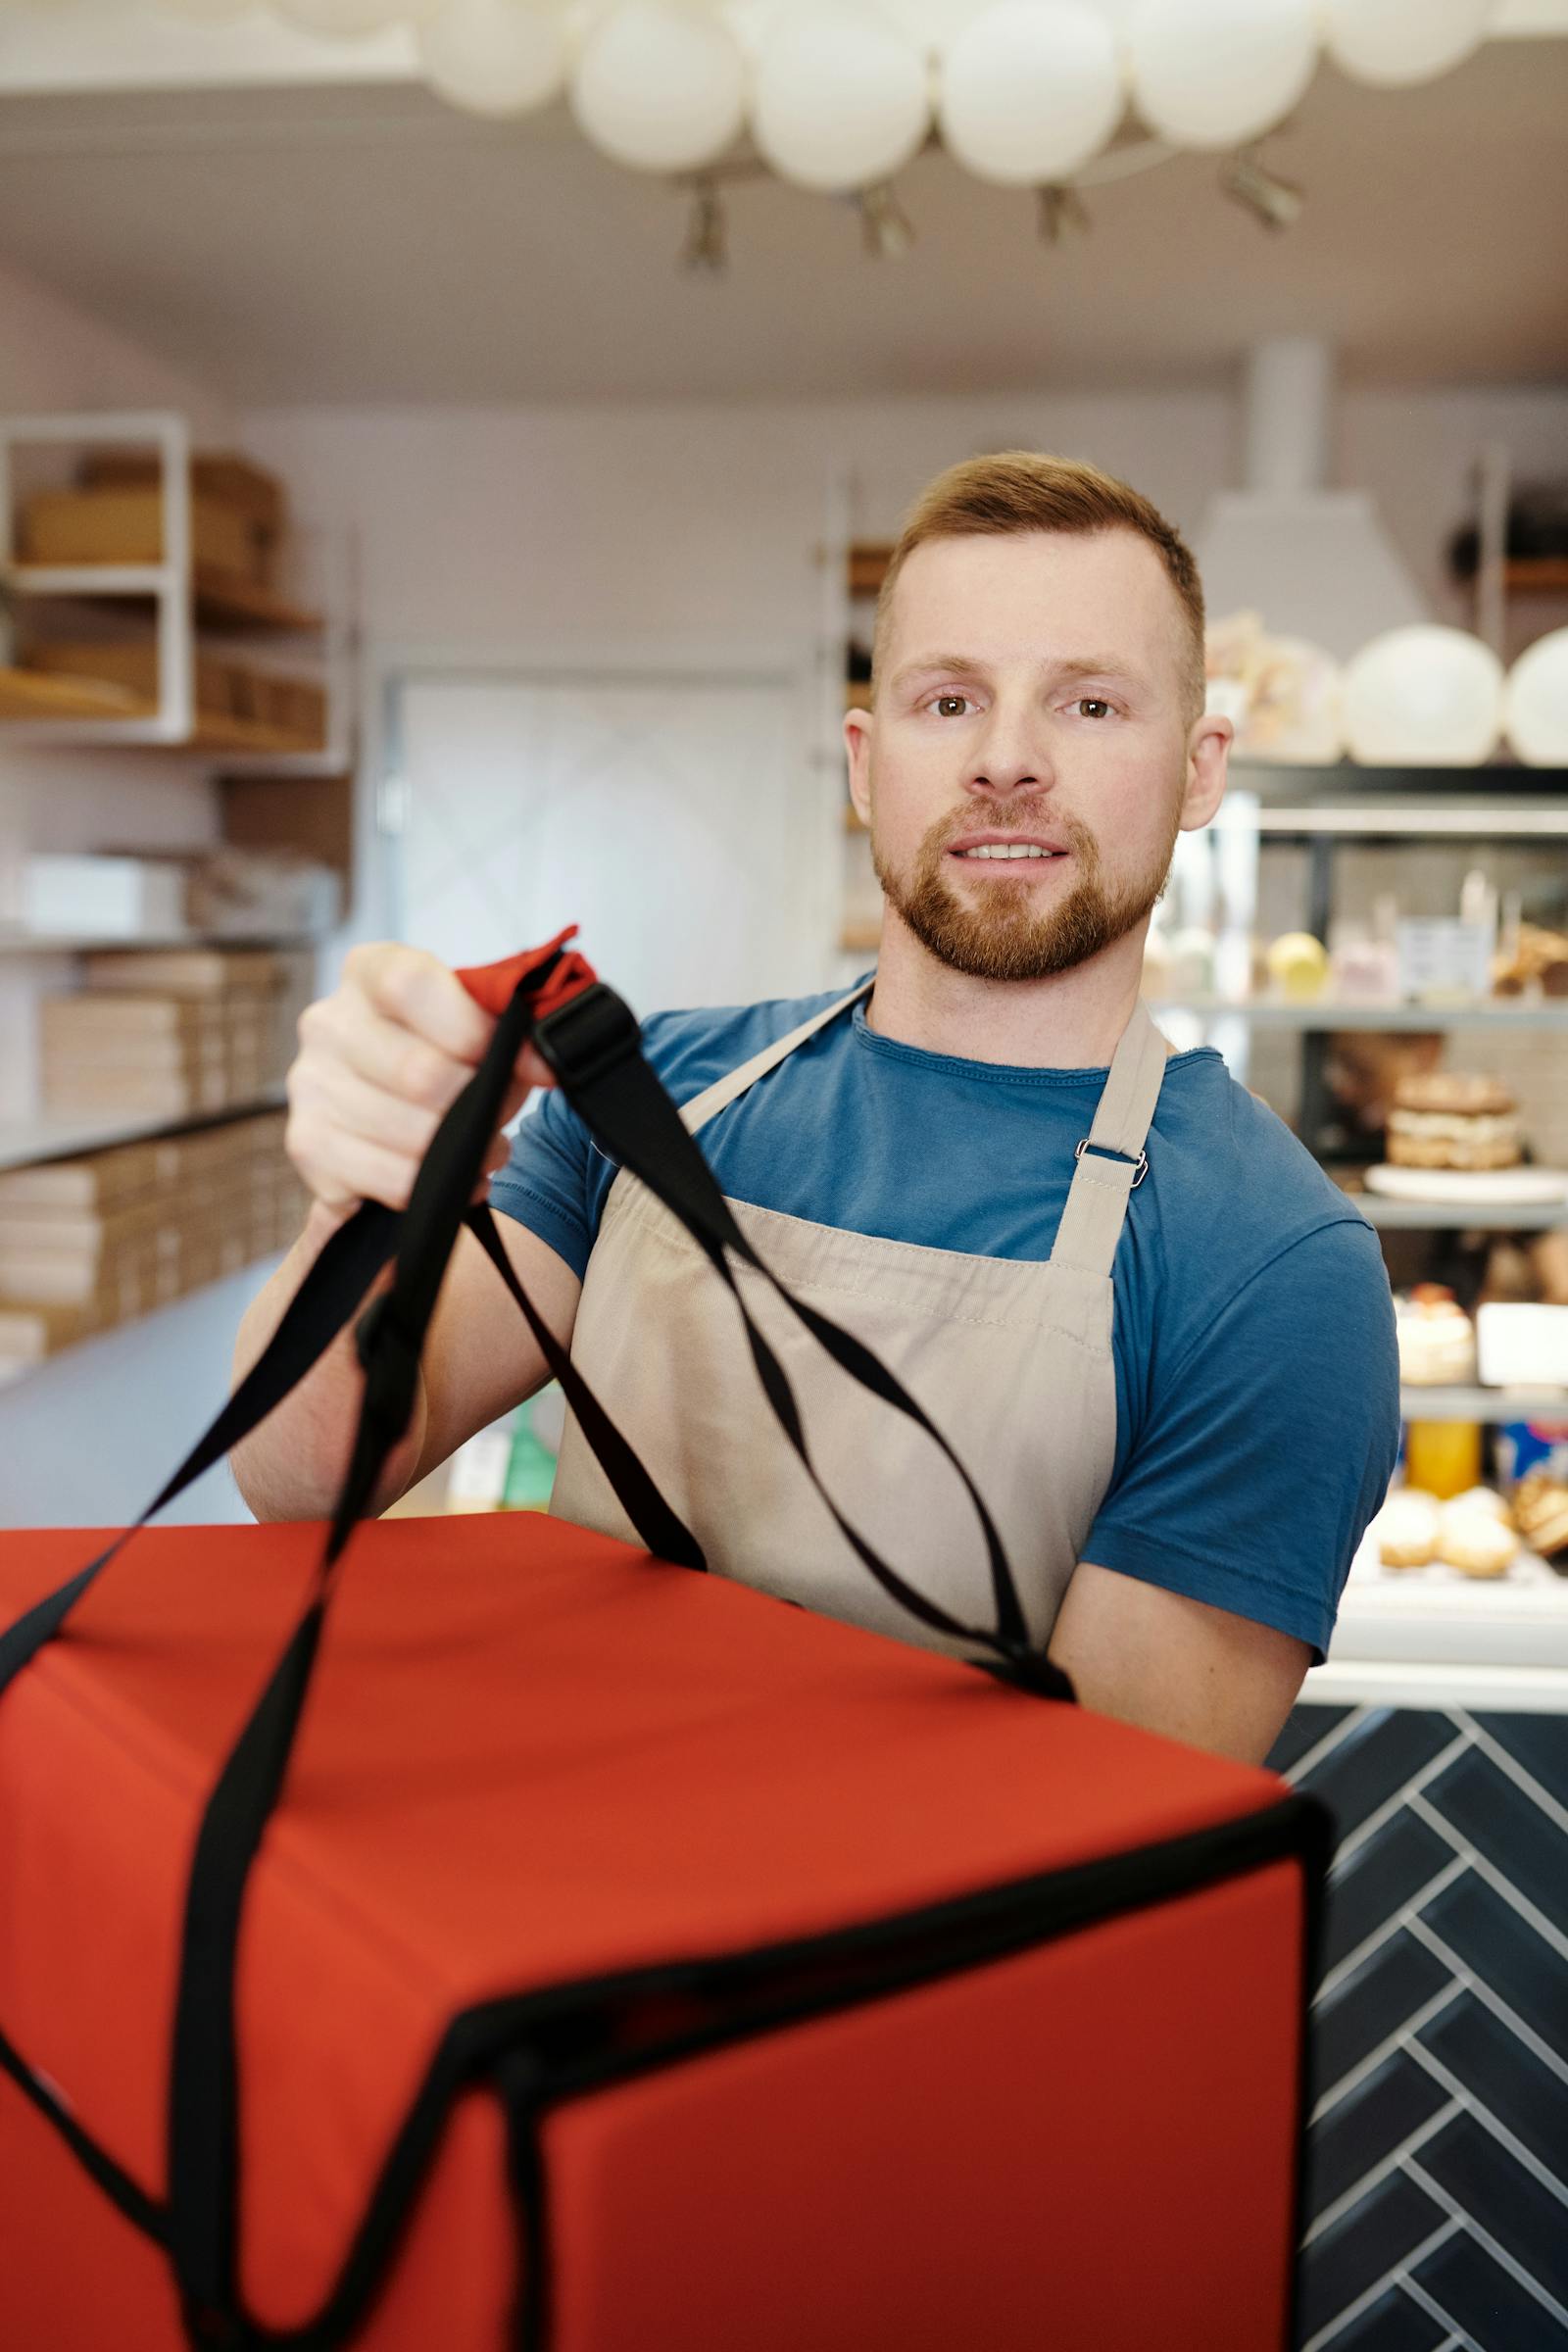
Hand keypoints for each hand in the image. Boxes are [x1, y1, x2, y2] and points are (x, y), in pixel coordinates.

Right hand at [285, 943, 554, 1217]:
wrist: (393, 1105)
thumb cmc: (443, 1051)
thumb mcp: (478, 1025)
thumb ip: (511, 1032)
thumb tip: (545, 1062)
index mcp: (368, 972)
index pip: (411, 986)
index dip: (470, 1026)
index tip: (510, 1054)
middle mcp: (328, 1023)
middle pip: (419, 1073)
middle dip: (478, 1106)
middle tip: (499, 1117)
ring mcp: (309, 1085)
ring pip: (412, 1134)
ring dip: (464, 1152)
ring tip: (481, 1149)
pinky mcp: (308, 1144)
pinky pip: (393, 1180)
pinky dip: (435, 1189)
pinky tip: (450, 1180)